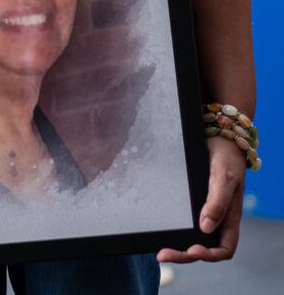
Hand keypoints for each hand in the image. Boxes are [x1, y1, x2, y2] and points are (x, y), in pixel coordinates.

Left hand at [157, 136, 245, 263]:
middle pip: (204, 247)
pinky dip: (175, 229)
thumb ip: (218, 200)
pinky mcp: (193, 201)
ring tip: (160, 250)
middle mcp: (217, 217)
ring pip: (193, 237)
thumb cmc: (226, 156)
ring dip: (178, 246)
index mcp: (229, 217)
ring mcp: (205, 209)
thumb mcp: (224, 176)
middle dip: (184, 255)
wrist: (218, 134)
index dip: (210, 255)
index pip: (224, 248)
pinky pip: (185, 220)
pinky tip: (162, 229)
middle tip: (162, 255)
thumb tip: (206, 227)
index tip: (192, 250)